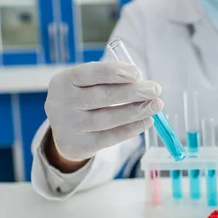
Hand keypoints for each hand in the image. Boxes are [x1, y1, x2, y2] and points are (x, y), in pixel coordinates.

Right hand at [45, 62, 162, 163]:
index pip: (89, 73)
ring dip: (136, 111)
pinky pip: (109, 137)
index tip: (138, 73)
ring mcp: (69, 126)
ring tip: (156, 105)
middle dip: (132, 92)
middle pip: (102, 96)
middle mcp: (61, 103)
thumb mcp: (85, 84)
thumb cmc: (82, 99)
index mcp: (63, 81)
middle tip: (155, 89)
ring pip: (107, 118)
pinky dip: (131, 129)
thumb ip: (109, 80)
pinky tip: (146, 121)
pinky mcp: (79, 145)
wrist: (63, 130)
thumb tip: (142, 83)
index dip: (114, 72)